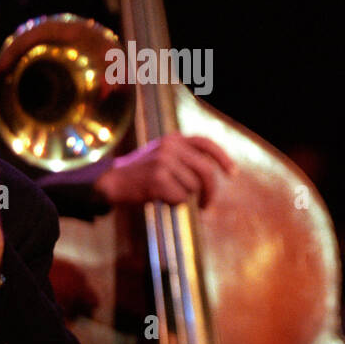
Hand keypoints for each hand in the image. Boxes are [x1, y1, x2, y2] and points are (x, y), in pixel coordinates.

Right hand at [94, 133, 235, 207]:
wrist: (112, 181)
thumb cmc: (141, 174)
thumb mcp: (162, 155)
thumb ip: (185, 158)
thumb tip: (213, 176)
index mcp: (173, 138)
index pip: (206, 144)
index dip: (222, 158)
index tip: (232, 173)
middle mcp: (170, 146)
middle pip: (206, 171)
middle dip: (211, 191)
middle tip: (207, 204)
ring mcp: (163, 161)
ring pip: (193, 186)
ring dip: (185, 196)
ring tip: (167, 193)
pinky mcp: (158, 177)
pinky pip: (180, 197)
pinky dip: (174, 202)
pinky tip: (159, 197)